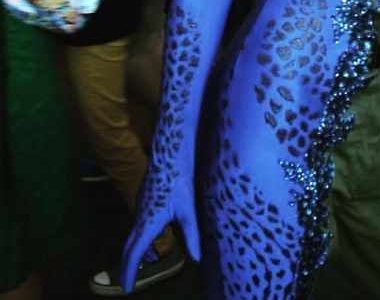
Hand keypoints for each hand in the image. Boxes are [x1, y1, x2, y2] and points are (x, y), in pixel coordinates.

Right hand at [120, 171, 199, 290]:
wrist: (171, 150)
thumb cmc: (180, 176)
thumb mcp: (188, 206)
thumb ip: (191, 233)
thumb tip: (197, 258)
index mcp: (148, 222)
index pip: (134, 253)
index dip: (129, 272)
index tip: (127, 288)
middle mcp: (140, 214)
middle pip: (130, 245)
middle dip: (130, 264)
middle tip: (130, 281)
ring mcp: (141, 204)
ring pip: (135, 232)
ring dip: (139, 249)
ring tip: (151, 260)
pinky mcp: (146, 195)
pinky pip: (140, 220)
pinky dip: (144, 233)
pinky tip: (158, 231)